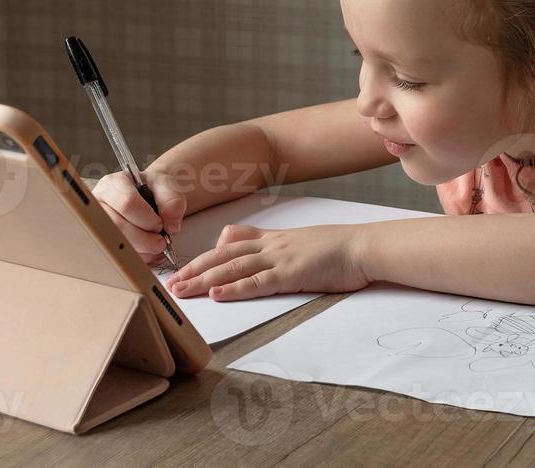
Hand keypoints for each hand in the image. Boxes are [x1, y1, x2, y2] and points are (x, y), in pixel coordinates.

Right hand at [91, 167, 185, 264]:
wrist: (149, 196)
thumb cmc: (153, 189)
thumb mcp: (167, 186)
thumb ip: (173, 201)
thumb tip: (170, 226)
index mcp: (114, 184)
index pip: (127, 203)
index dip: (147, 219)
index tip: (160, 224)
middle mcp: (99, 203)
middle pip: (117, 226)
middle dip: (144, 239)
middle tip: (161, 241)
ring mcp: (96, 224)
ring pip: (114, 243)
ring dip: (140, 250)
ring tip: (155, 245)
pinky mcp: (101, 241)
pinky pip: (115, 255)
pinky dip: (136, 257)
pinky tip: (146, 251)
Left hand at [165, 223, 373, 300]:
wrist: (363, 246)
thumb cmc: (341, 248)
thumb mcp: (306, 243)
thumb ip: (283, 249)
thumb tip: (266, 260)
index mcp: (275, 239)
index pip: (232, 242)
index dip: (206, 255)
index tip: (186, 267)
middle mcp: (272, 246)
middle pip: (223, 255)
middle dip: (194, 270)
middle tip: (171, 284)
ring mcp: (280, 259)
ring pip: (233, 268)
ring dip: (204, 280)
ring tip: (181, 291)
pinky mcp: (292, 275)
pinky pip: (257, 282)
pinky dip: (235, 288)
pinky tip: (217, 294)